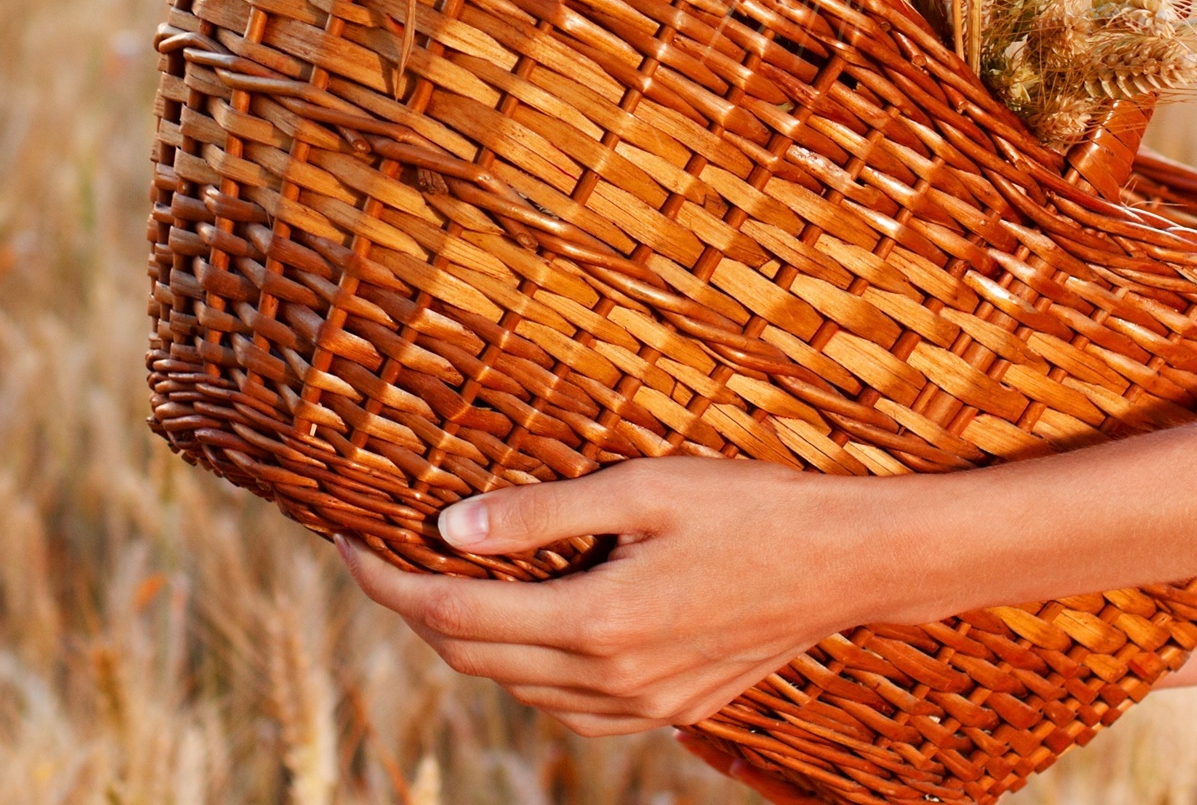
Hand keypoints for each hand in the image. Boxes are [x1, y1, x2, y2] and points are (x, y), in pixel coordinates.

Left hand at [335, 456, 895, 737]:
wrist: (850, 563)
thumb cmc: (751, 506)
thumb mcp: (643, 487)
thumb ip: (542, 514)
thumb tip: (450, 530)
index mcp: (597, 622)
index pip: (450, 616)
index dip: (386, 581)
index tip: (346, 540)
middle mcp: (611, 679)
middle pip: (471, 660)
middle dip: (413, 610)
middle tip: (381, 553)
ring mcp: (641, 705)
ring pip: (516, 689)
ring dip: (468, 642)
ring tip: (445, 579)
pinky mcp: (668, 710)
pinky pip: (567, 707)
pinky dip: (526, 670)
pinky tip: (527, 624)